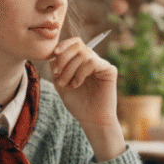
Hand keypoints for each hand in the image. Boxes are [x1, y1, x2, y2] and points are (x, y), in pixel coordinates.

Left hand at [48, 37, 123, 160]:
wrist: (92, 120)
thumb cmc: (78, 104)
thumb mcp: (61, 83)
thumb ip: (57, 68)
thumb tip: (54, 54)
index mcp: (82, 62)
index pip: (74, 43)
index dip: (63, 45)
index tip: (53, 55)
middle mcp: (93, 60)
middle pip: (78, 44)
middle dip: (64, 58)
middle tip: (58, 75)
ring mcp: (102, 64)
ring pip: (83, 53)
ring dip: (70, 68)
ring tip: (66, 84)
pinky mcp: (109, 70)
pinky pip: (92, 62)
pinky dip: (80, 72)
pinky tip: (77, 84)